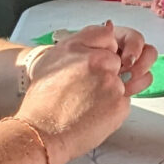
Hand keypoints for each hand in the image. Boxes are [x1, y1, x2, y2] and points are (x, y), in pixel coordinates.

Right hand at [16, 22, 155, 160]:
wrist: (41, 133)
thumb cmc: (42, 103)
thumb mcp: (53, 61)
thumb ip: (80, 48)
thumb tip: (107, 30)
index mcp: (78, 46)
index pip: (107, 36)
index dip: (103, 52)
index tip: (95, 64)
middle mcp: (96, 59)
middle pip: (116, 62)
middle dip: (107, 75)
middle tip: (86, 91)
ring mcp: (110, 81)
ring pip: (120, 84)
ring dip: (109, 94)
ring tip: (86, 106)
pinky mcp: (120, 102)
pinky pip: (123, 103)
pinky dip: (112, 111)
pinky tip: (93, 116)